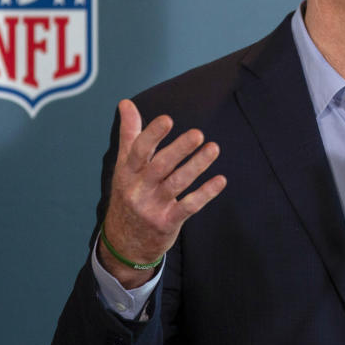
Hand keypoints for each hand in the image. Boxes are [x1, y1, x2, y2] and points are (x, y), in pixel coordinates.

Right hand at [99, 99, 226, 287]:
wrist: (123, 242)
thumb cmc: (128, 193)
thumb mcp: (124, 165)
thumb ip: (129, 133)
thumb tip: (126, 102)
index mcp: (128, 171)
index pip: (138, 150)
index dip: (152, 135)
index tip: (167, 119)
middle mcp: (138, 188)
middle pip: (160, 166)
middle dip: (179, 150)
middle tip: (198, 134)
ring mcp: (153, 207)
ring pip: (176, 184)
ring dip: (197, 166)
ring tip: (214, 148)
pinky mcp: (167, 222)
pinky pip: (188, 206)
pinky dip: (205, 193)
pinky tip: (221, 180)